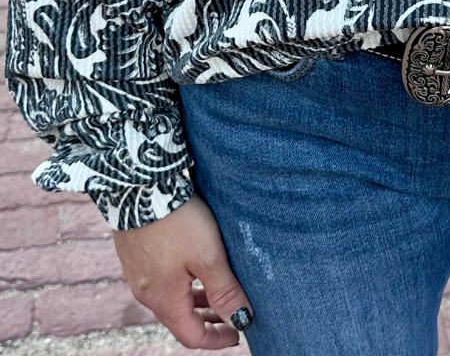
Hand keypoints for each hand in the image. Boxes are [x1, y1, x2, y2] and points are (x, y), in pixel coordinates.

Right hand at [114, 193, 253, 348]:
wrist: (138, 185)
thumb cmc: (177, 221)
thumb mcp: (208, 256)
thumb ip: (225, 290)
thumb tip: (242, 319)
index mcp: (164, 300)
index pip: (191, 336)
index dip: (216, 338)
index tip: (238, 331)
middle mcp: (146, 292)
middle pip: (179, 318)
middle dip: (206, 318)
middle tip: (230, 310)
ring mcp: (136, 272)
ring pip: (169, 297)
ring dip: (192, 299)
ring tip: (214, 288)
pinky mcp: (133, 253)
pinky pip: (158, 278)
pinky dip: (178, 282)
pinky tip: (190, 263)